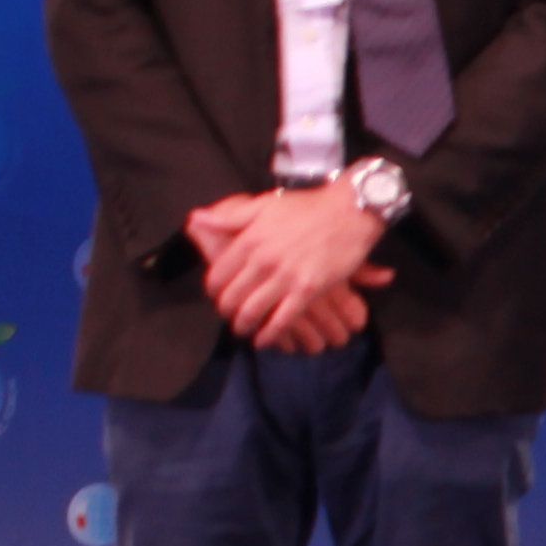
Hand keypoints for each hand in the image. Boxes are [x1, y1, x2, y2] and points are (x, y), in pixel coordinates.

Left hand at [188, 184, 394, 352]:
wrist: (349, 211)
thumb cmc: (307, 206)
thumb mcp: (264, 204)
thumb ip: (230, 216)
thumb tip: (197, 219)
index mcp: (250, 239)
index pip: (218, 274)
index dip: (214, 290)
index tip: (217, 295)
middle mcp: (263, 259)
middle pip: (232, 296)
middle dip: (226, 310)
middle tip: (230, 314)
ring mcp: (285, 276)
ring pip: (252, 311)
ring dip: (243, 325)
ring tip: (244, 329)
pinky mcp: (308, 290)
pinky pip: (282, 319)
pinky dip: (270, 334)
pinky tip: (264, 340)